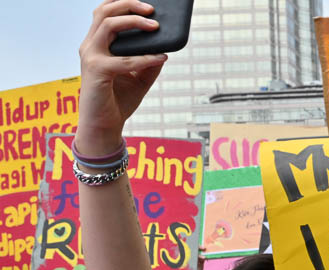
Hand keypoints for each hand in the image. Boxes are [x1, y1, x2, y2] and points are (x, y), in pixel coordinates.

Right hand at [77, 0, 167, 153]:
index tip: (145, 4)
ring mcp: (91, 56)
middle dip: (129, 5)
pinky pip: (125, 59)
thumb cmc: (118, 101)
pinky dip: (145, 57)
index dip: (122, 3)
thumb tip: (165, 48)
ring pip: (109, 24)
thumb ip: (149, 62)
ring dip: (134, 21)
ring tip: (155, 26)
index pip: (105, 12)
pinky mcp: (97, 70)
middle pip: (105, 11)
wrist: (103, 126)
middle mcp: (90, 46)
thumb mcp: (139, 78)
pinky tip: (161, 58)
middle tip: (152, 9)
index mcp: (97, 44)